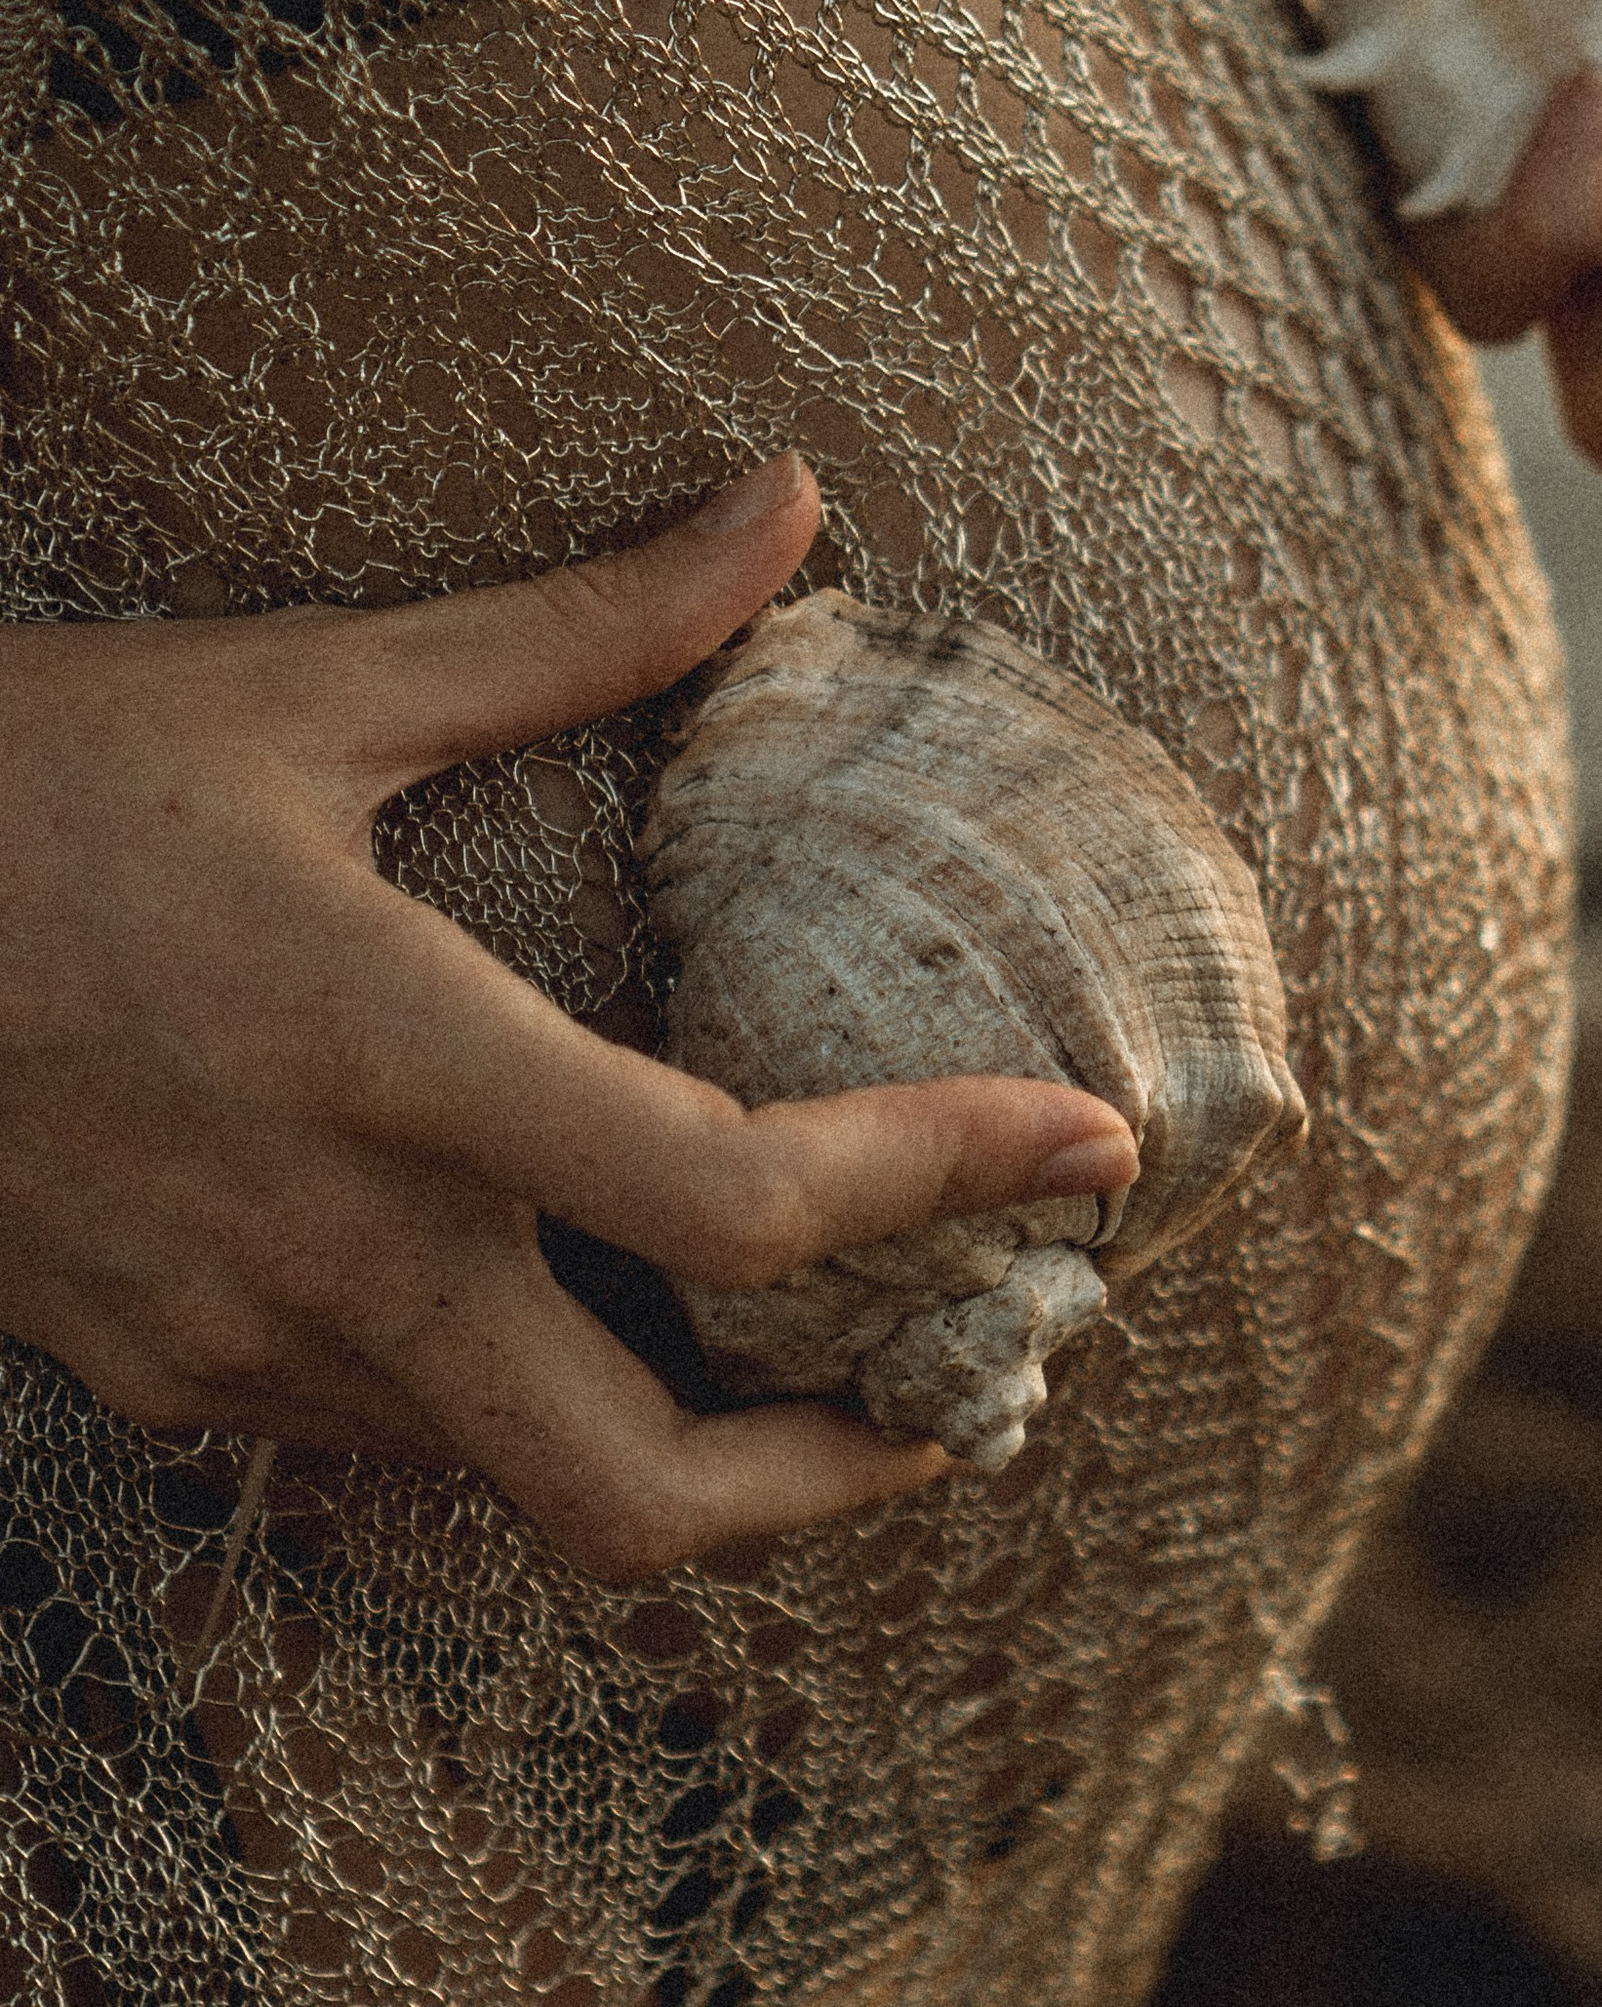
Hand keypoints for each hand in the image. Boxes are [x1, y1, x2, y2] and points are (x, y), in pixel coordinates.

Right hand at [0, 456, 1137, 1577]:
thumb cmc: (17, 781)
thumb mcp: (304, 688)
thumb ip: (579, 628)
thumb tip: (791, 505)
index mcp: (392, 1066)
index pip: (735, 1199)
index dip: (945, 1183)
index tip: (1090, 1153)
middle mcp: (332, 1255)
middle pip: (645, 1501)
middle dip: (838, 1489)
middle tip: (957, 1400)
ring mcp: (235, 1351)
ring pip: (519, 1479)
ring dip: (679, 1434)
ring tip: (797, 1336)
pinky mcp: (161, 1380)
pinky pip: (393, 1435)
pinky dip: (517, 1391)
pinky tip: (554, 1283)